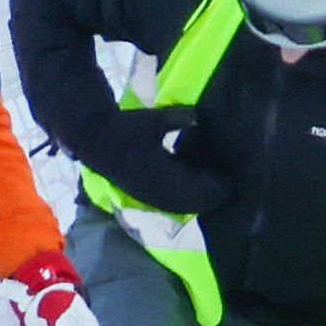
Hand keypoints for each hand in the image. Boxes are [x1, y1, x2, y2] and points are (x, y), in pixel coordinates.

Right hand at [66, 107, 227, 217]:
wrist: (94, 137)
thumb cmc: (125, 127)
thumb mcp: (153, 120)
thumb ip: (179, 119)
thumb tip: (199, 118)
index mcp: (162, 176)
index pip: (198, 191)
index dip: (217, 188)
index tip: (231, 179)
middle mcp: (157, 192)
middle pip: (194, 204)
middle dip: (211, 197)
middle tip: (228, 185)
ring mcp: (150, 197)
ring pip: (183, 208)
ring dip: (199, 201)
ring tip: (215, 187)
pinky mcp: (145, 195)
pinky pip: (172, 205)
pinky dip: (186, 200)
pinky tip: (194, 185)